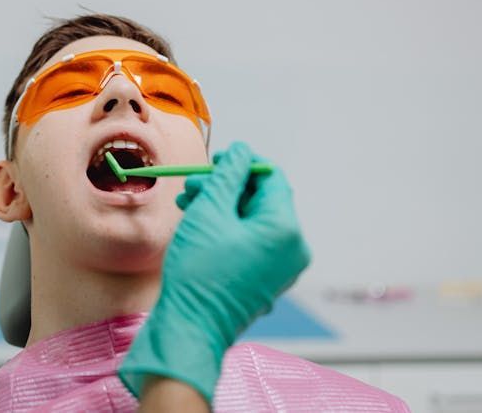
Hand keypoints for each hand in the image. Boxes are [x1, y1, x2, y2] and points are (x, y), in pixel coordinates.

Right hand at [118, 142, 310, 402]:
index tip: (214, 161)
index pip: (270, 178)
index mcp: (286, 229)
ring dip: (222, 208)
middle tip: (192, 187)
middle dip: (225, 188)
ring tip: (189, 206)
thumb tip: (242, 151)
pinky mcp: (267, 281)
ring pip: (253, 221)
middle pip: (261, 200)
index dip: (241, 164)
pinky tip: (199, 228)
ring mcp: (283, 268)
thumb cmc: (199, 272)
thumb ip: (228, 175)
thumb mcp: (209, 212)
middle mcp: (293, 249)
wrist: (191, 328)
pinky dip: (228, 231)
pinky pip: (252, 243)